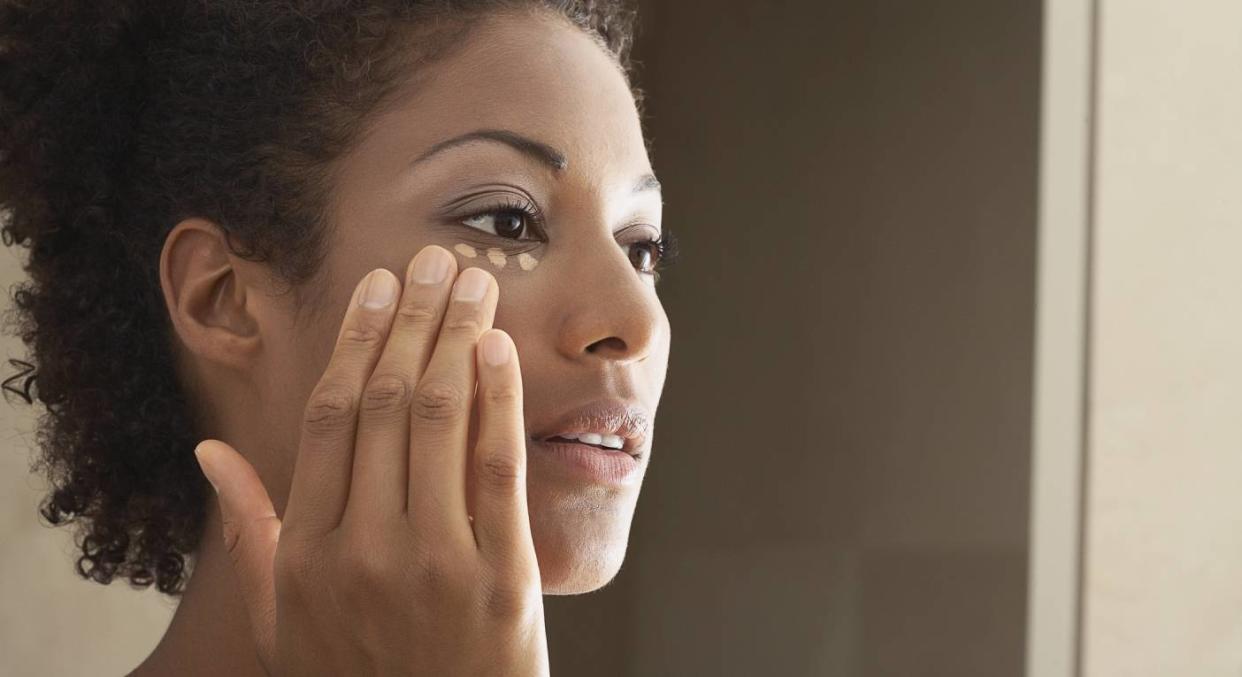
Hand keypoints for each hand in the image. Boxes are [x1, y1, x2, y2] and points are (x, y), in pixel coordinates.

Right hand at [193, 245, 547, 675]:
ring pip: (440, 421)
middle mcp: (364, 549)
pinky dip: (498, 401)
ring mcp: (434, 563)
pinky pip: (496, 470)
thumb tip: (209, 455)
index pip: (331, 417)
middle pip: (387, 403)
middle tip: (433, 259)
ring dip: (457, 339)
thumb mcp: (283, 619)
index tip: (375, 285)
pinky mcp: (499, 579)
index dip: (355, 340)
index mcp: (306, 552)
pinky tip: (500, 349)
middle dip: (412, 319)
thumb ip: (251, 533)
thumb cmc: (357, 676)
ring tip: (473, 283)